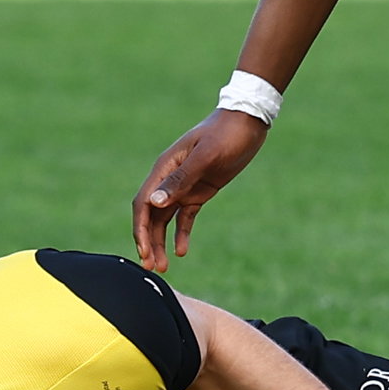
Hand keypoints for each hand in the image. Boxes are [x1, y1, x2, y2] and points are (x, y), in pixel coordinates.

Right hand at [130, 107, 268, 270]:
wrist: (248, 122)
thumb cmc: (226, 134)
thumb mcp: (206, 157)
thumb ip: (180, 180)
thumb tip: (153, 202)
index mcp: (165, 168)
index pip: (143, 202)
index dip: (141, 228)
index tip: (144, 251)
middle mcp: (169, 179)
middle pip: (151, 215)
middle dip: (148, 241)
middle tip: (151, 267)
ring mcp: (184, 186)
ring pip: (164, 218)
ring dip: (161, 241)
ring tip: (163, 266)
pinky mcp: (199, 191)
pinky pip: (184, 216)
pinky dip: (181, 234)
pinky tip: (181, 251)